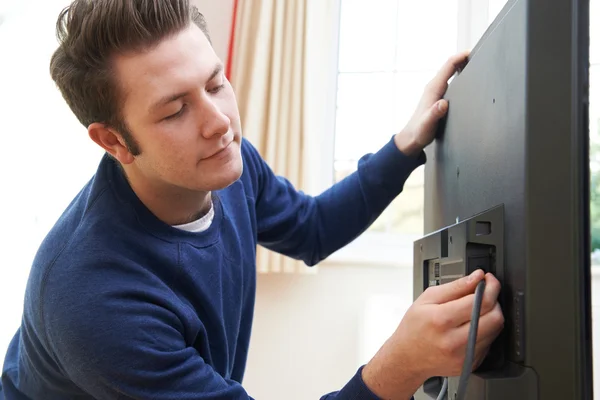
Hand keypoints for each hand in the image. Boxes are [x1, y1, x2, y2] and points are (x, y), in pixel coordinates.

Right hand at [362, 269, 503, 398]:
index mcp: (441, 320)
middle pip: (495, 317)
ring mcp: (463, 355)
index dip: (491, 287)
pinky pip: (489, 342)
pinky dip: (485, 330)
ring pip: (496, 330)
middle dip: (495, 300)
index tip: (489, 280)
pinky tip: (471, 327)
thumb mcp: (427, 298)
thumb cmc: (414, 327)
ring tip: (476, 310)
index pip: (480, 301)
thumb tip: (477, 277)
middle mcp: (454, 340)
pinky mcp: (470, 364)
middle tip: (486, 293)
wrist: (407, 357)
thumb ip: (455, 286)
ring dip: (491, 315)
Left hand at [394, 50, 469, 155]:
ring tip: (475, 62)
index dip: (460, 57)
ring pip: (450, 73)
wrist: (412, 138)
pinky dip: (458, 75)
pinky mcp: (437, 97)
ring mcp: (435, 91)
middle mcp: (434, 87)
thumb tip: (442, 104)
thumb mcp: (428, 124)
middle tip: (479, 55)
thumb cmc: (419, 131)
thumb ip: (435, 113)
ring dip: (461, 65)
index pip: (448, 66)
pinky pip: (450, 81)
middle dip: (463, 58)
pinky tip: (466, 79)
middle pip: (450, 66)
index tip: (472, 52)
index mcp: (433, 89)